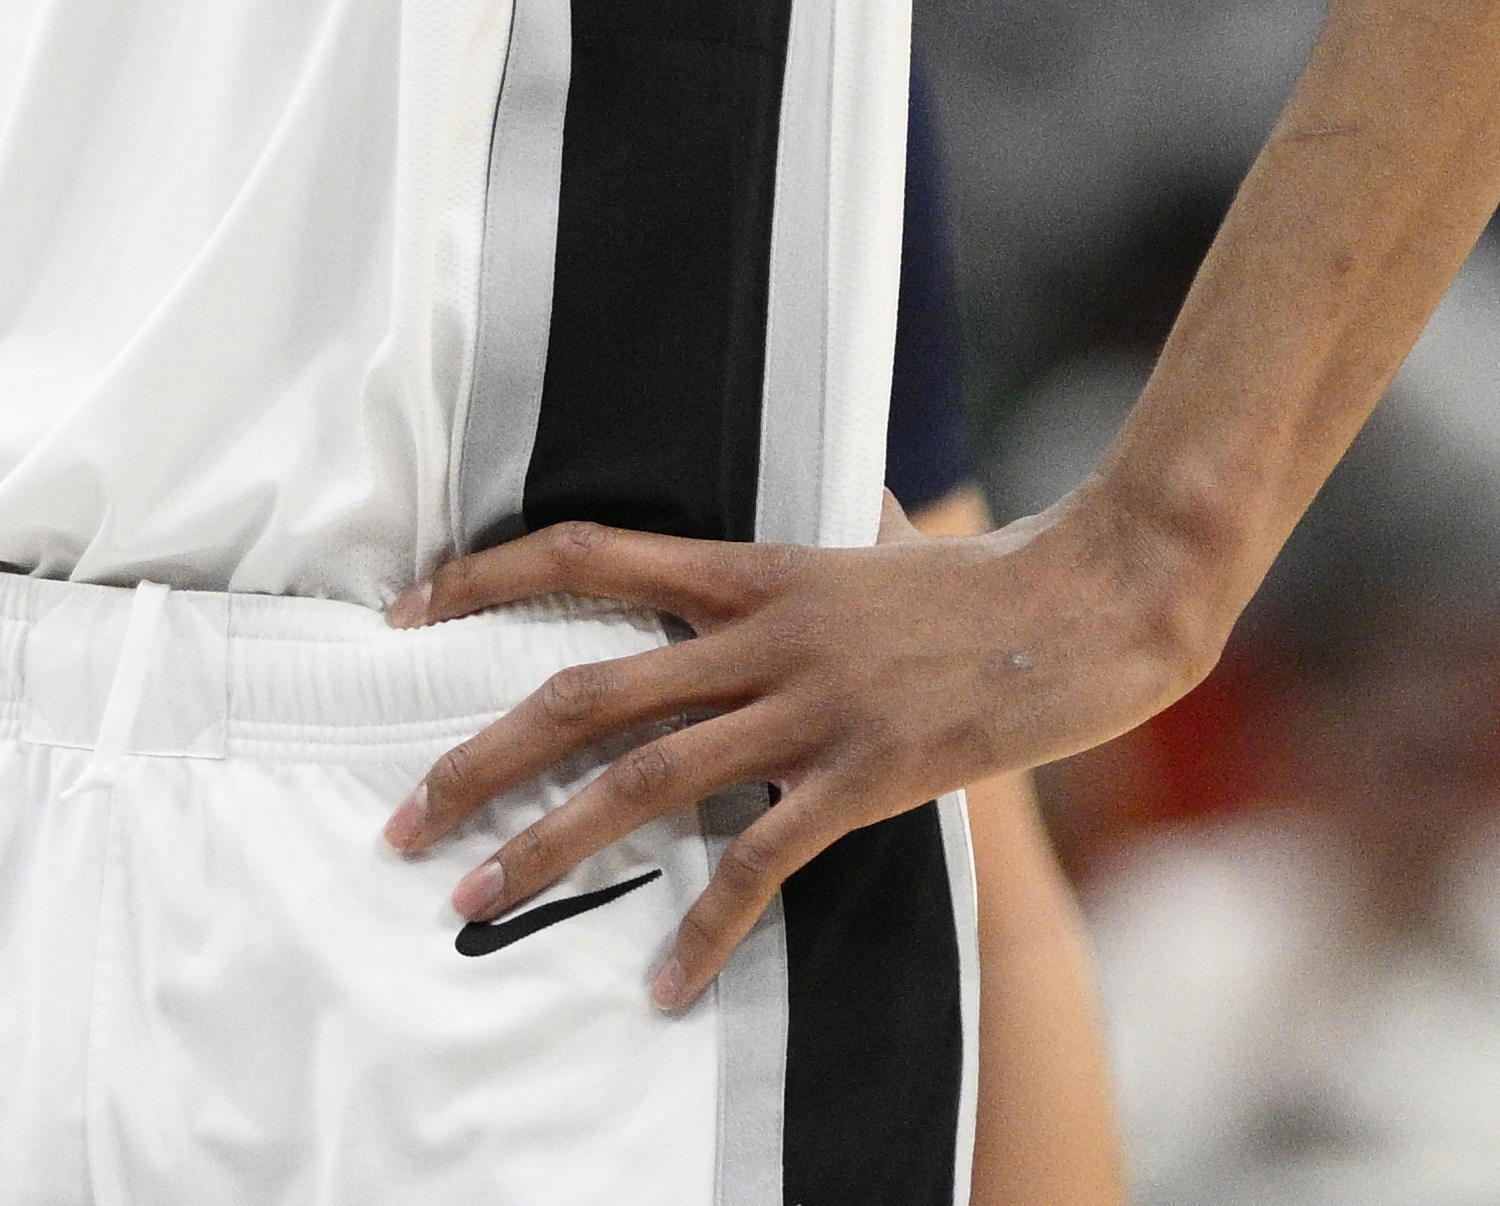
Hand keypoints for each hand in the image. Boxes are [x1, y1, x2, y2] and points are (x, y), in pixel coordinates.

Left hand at [385, 487, 1224, 1006]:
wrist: (1097, 598)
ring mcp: (810, 706)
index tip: (405, 618)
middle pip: (583, 691)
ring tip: (475, 898)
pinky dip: (705, 928)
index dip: (486, 578)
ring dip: (546, 845)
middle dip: (478, 757)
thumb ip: (819, 539)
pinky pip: (760, 864)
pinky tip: (665, 983)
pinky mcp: (866, 775)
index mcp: (754, 569)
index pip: (588, 556)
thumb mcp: (879, 536)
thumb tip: (818, 517)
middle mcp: (762, 634)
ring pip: (644, 781)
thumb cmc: (990, 576)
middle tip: (402, 817)